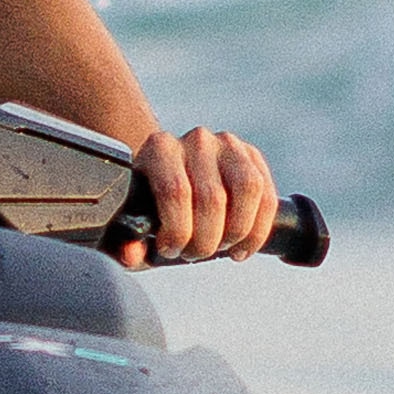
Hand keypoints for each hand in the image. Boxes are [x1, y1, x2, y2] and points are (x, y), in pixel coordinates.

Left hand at [128, 125, 277, 264]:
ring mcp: (227, 144)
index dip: (178, 231)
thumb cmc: (151, 210)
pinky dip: (259, 229)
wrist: (172, 184)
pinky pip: (267, 194)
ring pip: (247, 189)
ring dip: (238, 232)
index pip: (175, 191)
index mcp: (159, 149)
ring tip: (223, 249)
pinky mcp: (252, 155)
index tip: (171, 250)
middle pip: (212, 198)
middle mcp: (195, 139)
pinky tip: (243, 246)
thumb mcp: (132, 228)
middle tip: (195, 254)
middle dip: (206, 241)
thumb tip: (131, 253)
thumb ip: (126, 244)